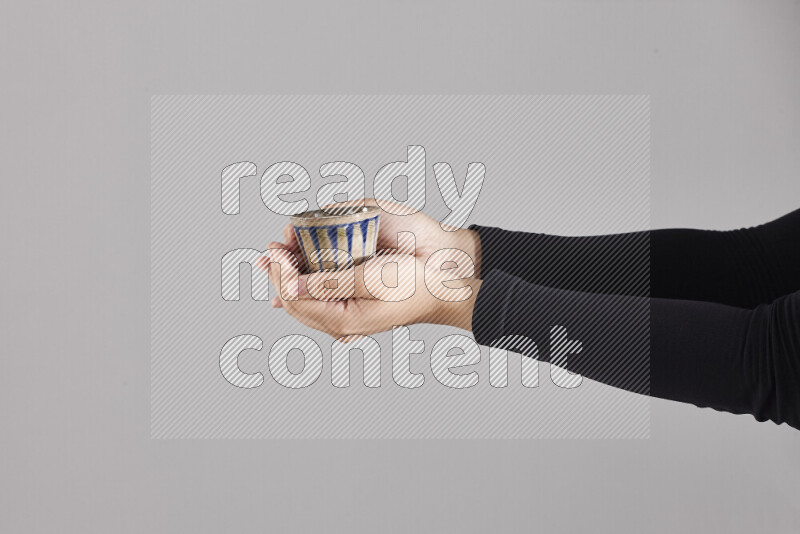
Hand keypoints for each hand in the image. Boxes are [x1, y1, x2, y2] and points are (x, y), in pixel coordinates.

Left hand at [261, 202, 482, 338]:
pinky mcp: (353, 309)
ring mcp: (347, 319)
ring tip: (278, 256)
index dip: (280, 273)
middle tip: (269, 251)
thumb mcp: (369, 278)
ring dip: (289, 277)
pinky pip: (319, 299)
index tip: (274, 250)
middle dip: (279, 275)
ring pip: (305, 301)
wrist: (439, 290)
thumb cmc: (412, 284)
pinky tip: (298, 272)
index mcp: (343, 320)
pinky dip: (305, 283)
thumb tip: (290, 285)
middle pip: (295, 302)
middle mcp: (341, 324)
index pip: (295, 299)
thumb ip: (328, 282)